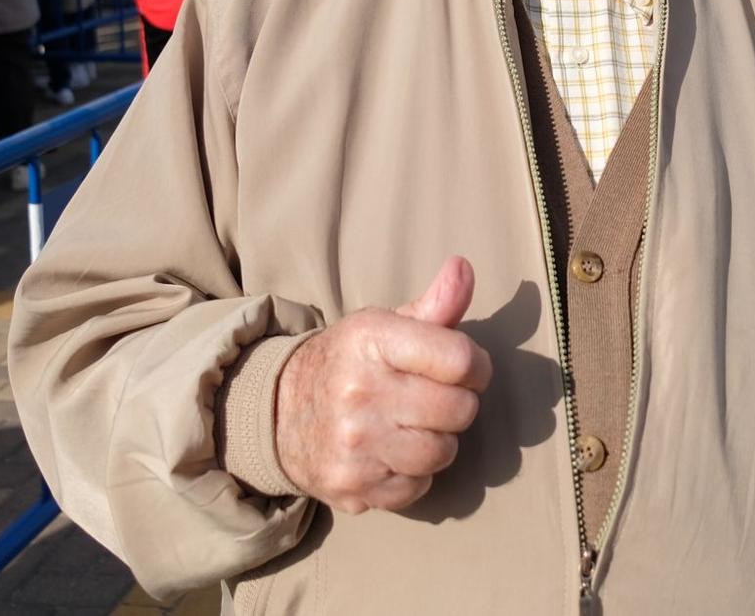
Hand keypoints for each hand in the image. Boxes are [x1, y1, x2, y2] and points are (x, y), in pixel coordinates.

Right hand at [274, 256, 491, 513]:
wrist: (277, 413)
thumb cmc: (348, 363)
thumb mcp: (383, 326)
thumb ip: (434, 304)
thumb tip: (464, 268)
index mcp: (371, 340)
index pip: (460, 359)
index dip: (477, 366)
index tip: (467, 369)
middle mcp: (359, 392)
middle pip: (458, 410)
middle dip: (459, 404)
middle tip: (437, 398)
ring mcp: (354, 445)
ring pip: (442, 452)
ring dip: (439, 442)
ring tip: (415, 426)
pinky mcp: (353, 487)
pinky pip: (418, 487)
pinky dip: (414, 474)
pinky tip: (393, 453)